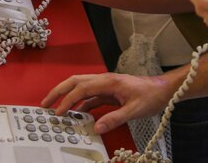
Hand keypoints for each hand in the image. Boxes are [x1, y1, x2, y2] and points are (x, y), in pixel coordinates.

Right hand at [42, 72, 176, 134]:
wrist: (162, 89)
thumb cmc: (151, 95)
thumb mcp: (134, 110)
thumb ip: (115, 118)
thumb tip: (97, 128)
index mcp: (108, 81)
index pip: (82, 88)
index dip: (68, 100)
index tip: (59, 112)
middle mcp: (104, 80)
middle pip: (76, 81)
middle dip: (59, 91)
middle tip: (45, 102)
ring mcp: (106, 85)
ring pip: (81, 87)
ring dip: (68, 96)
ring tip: (56, 108)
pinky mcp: (109, 92)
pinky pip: (90, 96)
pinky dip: (81, 104)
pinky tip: (77, 114)